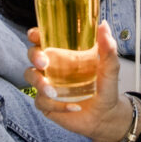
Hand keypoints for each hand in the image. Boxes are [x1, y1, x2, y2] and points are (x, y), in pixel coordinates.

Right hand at [24, 22, 131, 141]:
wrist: (105, 115)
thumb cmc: (105, 88)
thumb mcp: (110, 68)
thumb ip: (108, 49)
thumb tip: (104, 26)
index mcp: (64, 52)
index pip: (44, 38)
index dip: (36, 34)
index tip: (36, 35)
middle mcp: (52, 66)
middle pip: (32, 54)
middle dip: (35, 56)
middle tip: (44, 64)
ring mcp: (47, 84)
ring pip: (30, 77)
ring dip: (39, 83)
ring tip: (54, 93)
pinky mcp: (46, 102)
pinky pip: (41, 101)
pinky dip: (56, 105)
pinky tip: (74, 107)